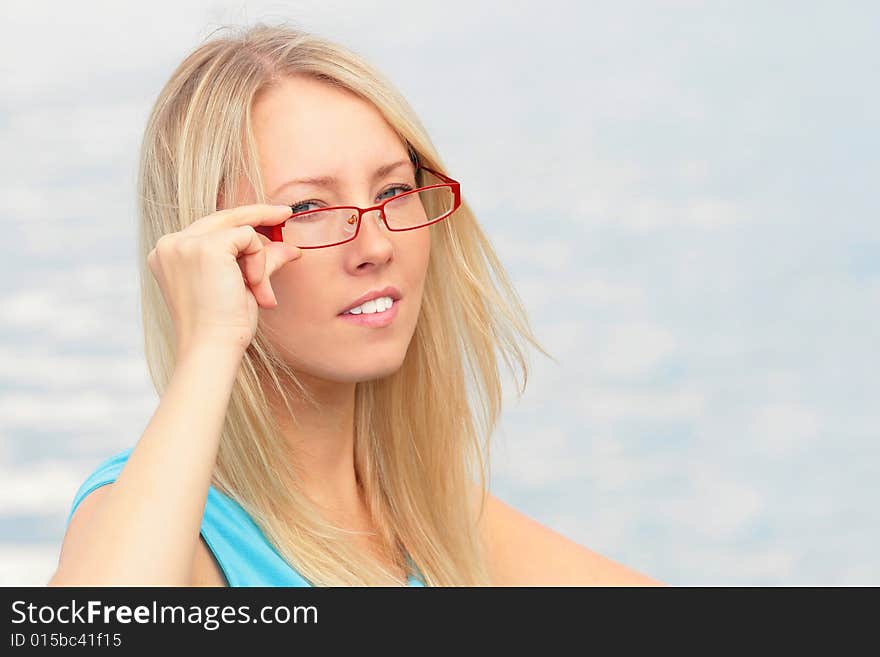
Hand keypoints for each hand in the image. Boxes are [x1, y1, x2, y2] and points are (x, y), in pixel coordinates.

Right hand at [146, 204, 300, 354]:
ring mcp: (184, 243)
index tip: (272, 217)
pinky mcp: (205, 246)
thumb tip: (288, 248)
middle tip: (286, 214)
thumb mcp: (242, 286)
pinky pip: (248, 237)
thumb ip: (259, 261)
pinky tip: (252, 286)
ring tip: (259, 291)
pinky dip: (259, 261)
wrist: (212, 347)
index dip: (242, 222)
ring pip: (240, 228)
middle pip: (223, 217)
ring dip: (259, 260)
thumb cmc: (223, 326)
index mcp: (170, 254)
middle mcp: (170, 244)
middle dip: (259, 216)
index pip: (211, 228)